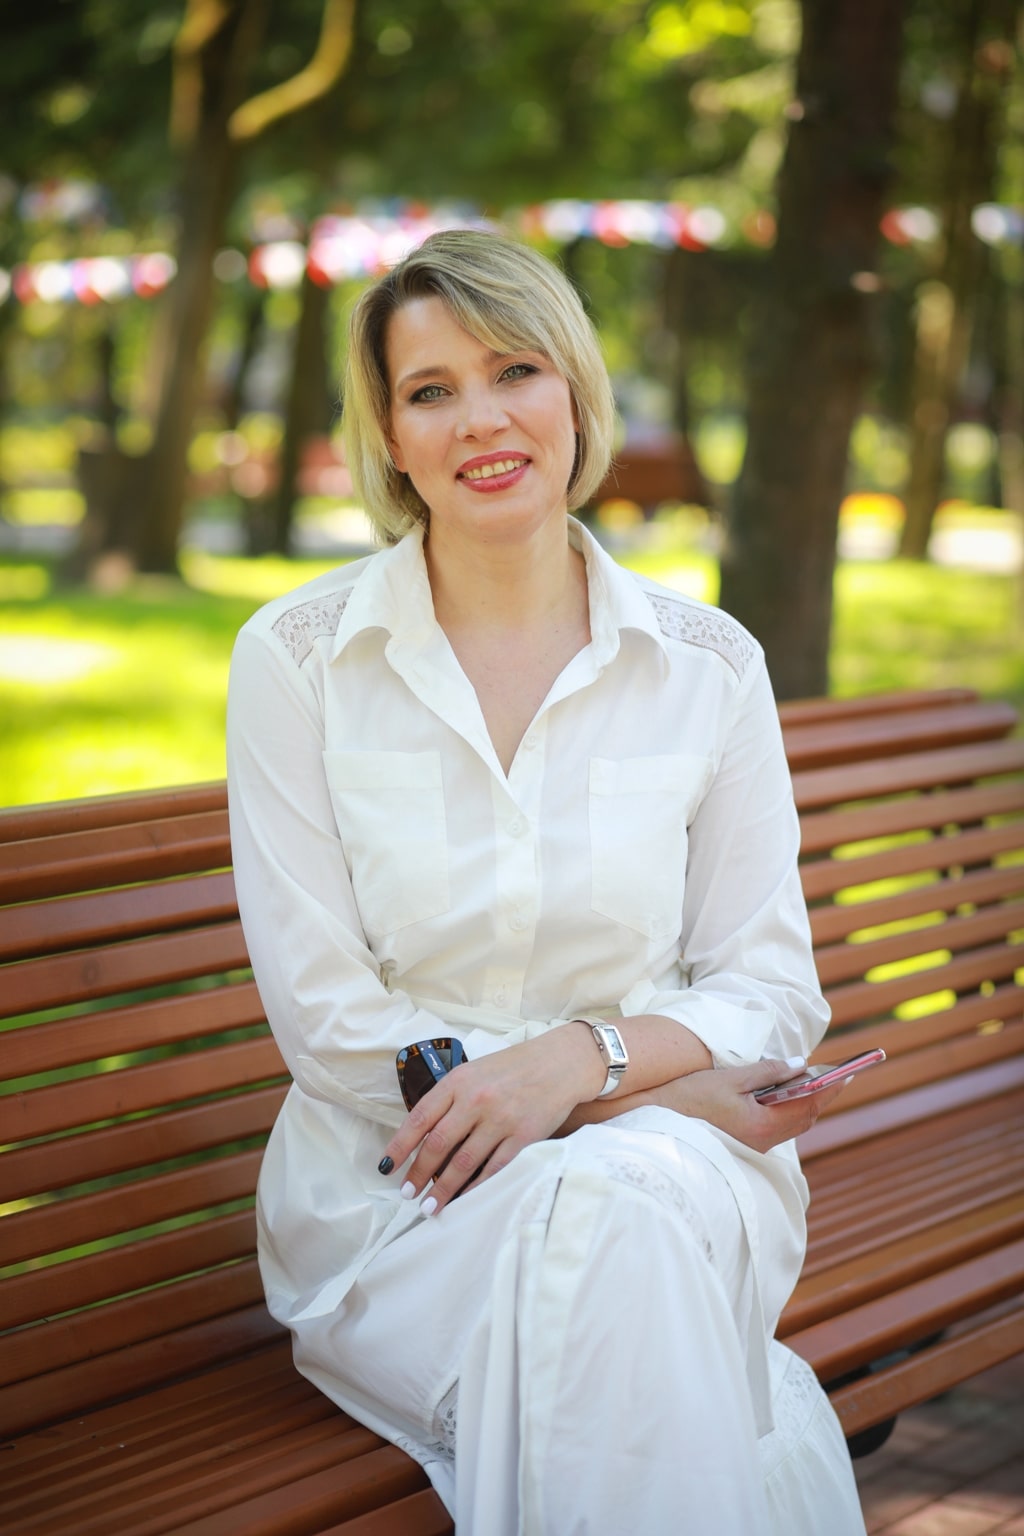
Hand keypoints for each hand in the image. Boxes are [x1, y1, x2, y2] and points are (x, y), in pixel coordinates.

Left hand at [379, 1026, 601, 1213]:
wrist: (559, 1063)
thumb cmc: (513, 1069)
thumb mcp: (475, 1072)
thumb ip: (452, 1098)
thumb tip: (424, 1136)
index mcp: (459, 1081)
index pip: (420, 1118)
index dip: (400, 1145)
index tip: (387, 1167)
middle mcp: (476, 1099)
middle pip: (437, 1145)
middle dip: (418, 1175)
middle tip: (407, 1195)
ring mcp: (500, 1119)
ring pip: (463, 1162)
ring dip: (443, 1189)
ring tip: (430, 1207)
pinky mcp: (523, 1136)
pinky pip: (494, 1169)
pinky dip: (476, 1187)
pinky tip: (465, 1199)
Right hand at [665, 1057, 849, 1151]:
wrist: (653, 1124)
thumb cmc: (687, 1098)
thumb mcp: (728, 1078)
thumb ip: (767, 1072)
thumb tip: (799, 1066)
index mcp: (761, 1124)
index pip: (807, 1105)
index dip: (829, 1088)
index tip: (847, 1073)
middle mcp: (762, 1142)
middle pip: (803, 1119)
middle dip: (820, 1096)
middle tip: (834, 1075)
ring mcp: (753, 1147)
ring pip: (791, 1125)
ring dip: (804, 1104)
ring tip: (812, 1082)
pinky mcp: (743, 1146)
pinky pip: (776, 1129)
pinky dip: (787, 1111)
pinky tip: (783, 1097)